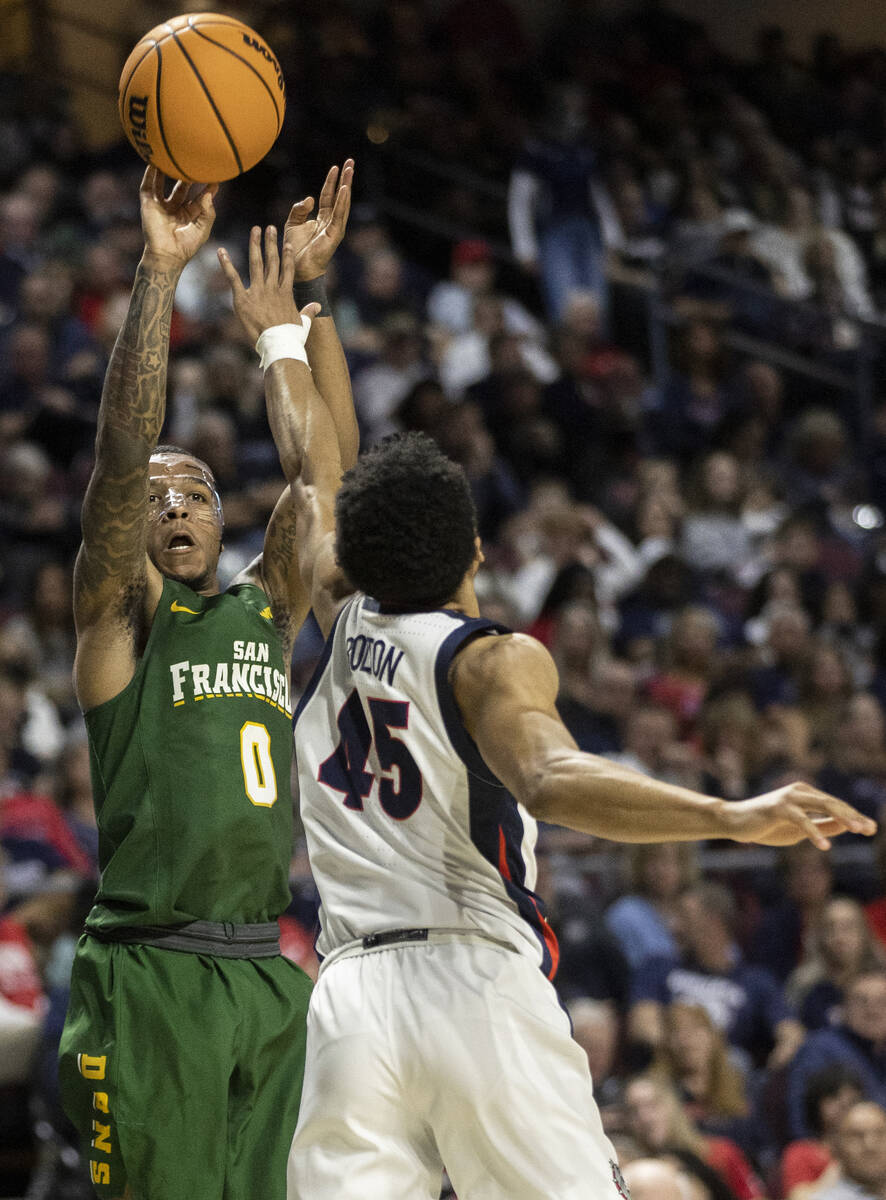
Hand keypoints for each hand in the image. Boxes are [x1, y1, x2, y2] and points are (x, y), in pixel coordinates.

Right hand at [140, 166, 217, 270]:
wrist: (167, 256)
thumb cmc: (187, 246)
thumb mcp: (203, 229)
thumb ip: (208, 211)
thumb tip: (208, 193)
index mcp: (189, 215)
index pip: (199, 197)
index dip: (206, 186)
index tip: (215, 175)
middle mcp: (175, 208)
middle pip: (181, 187)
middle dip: (187, 175)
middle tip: (194, 161)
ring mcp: (161, 206)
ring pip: (162, 184)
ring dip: (165, 171)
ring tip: (171, 155)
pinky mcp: (148, 205)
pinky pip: (147, 187)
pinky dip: (149, 174)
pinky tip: (153, 162)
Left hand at [218, 225, 317, 343]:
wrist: (278, 344)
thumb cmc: (292, 337)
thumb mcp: (303, 324)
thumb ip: (309, 312)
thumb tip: (317, 306)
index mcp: (286, 293)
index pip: (288, 270)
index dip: (288, 255)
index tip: (288, 243)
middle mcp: (272, 288)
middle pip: (273, 261)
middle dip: (271, 243)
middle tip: (270, 228)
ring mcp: (257, 291)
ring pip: (256, 263)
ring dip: (255, 245)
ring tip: (255, 230)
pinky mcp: (243, 299)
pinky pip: (233, 278)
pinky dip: (226, 264)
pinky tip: (221, 251)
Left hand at [283, 159, 353, 280]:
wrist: (296, 268)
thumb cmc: (295, 249)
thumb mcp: (293, 223)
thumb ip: (299, 209)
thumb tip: (310, 198)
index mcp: (322, 219)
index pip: (329, 196)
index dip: (332, 181)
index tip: (336, 166)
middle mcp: (331, 222)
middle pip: (340, 196)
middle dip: (345, 179)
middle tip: (350, 162)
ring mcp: (335, 228)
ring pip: (342, 203)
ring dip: (347, 186)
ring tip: (350, 170)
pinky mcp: (334, 235)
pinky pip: (339, 215)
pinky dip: (342, 202)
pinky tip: (344, 189)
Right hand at [727, 781, 875, 849]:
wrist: (735, 822)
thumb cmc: (766, 826)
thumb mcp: (799, 829)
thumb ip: (822, 825)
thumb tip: (847, 825)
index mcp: (805, 794)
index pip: (835, 805)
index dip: (854, 816)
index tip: (872, 828)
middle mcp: (799, 791)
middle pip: (833, 802)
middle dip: (853, 816)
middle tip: (869, 829)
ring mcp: (788, 797)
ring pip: (821, 804)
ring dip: (841, 817)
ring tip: (857, 830)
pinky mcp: (778, 807)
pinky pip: (801, 819)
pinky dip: (814, 832)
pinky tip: (825, 846)